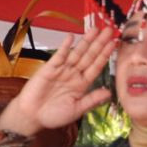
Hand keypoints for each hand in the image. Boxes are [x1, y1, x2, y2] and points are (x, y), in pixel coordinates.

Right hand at [0, 25, 115, 134]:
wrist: (32, 116)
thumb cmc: (53, 115)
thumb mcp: (77, 110)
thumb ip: (92, 100)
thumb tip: (109, 93)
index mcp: (82, 84)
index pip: (96, 66)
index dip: (105, 55)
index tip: (114, 44)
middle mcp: (74, 74)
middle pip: (89, 56)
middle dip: (99, 43)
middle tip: (109, 30)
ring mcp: (62, 70)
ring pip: (77, 53)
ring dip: (85, 41)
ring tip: (95, 29)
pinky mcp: (49, 68)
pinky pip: (59, 55)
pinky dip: (65, 46)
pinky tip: (71, 37)